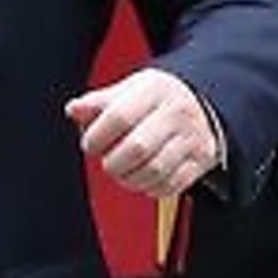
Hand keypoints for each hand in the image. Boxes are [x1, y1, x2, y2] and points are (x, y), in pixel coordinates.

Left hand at [64, 68, 219, 196]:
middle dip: (113, 163)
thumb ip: (99, 101)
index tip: (90, 144)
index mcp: (155, 90)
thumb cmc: (157, 98)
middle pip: (137, 148)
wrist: (203, 101)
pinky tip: (144, 178)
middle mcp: (177, 112)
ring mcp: (192, 138)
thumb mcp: (129, 88)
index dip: (97, 136)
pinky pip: (172, 185)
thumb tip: (73, 110)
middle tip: (108, 162)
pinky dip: (151, 188)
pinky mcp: (201, 160)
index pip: (119, 116)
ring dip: (130, 179)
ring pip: (155, 171)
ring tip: (123, 172)